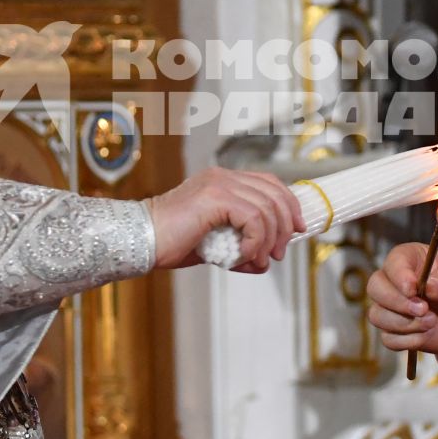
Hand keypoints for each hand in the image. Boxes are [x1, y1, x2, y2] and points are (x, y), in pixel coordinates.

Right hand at [148, 167, 304, 272]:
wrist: (140, 241)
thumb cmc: (170, 243)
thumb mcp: (215, 245)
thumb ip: (240, 247)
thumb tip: (264, 262)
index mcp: (223, 180)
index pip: (270, 183)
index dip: (289, 205)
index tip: (297, 230)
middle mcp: (223, 176)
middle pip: (275, 194)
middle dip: (284, 227)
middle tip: (278, 253)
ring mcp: (219, 184)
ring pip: (267, 207)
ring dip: (270, 239)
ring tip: (259, 259)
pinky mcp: (214, 197)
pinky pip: (253, 217)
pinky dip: (256, 240)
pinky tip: (245, 255)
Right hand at [366, 244, 437, 362]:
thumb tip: (430, 287)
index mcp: (412, 259)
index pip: (393, 262)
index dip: (399, 276)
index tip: (413, 289)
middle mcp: (397, 281)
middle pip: (375, 288)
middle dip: (397, 302)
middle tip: (424, 309)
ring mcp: (395, 308)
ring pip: (378, 315)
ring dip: (404, 323)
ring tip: (432, 322)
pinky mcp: (398, 331)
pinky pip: (388, 339)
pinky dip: (407, 340)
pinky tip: (426, 334)